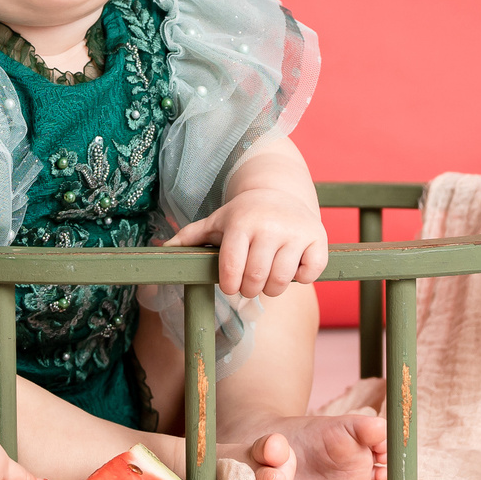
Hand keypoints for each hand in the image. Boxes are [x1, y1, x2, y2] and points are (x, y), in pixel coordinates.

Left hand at [165, 187, 328, 296]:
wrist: (280, 190)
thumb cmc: (243, 215)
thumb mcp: (216, 221)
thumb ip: (189, 236)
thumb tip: (161, 250)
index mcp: (242, 222)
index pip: (232, 268)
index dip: (230, 285)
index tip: (231, 286)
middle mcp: (270, 225)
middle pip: (257, 278)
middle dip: (250, 289)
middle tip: (249, 284)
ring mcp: (297, 231)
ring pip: (283, 280)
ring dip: (273, 288)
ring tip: (268, 278)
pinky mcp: (319, 238)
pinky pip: (310, 274)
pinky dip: (301, 278)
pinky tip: (293, 266)